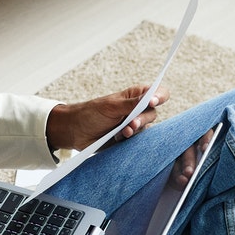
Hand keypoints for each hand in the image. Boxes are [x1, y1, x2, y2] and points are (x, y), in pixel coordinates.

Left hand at [46, 84, 166, 154]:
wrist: (75, 132)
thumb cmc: (91, 113)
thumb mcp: (111, 106)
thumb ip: (132, 104)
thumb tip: (151, 97)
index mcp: (135, 96)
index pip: (157, 93)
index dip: (160, 96)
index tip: (153, 102)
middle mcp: (137, 110)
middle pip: (153, 114)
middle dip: (143, 119)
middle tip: (131, 124)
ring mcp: (133, 125)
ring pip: (146, 129)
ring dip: (135, 131)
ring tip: (121, 133)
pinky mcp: (128, 139)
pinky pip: (138, 141)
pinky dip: (130, 140)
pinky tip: (118, 139)